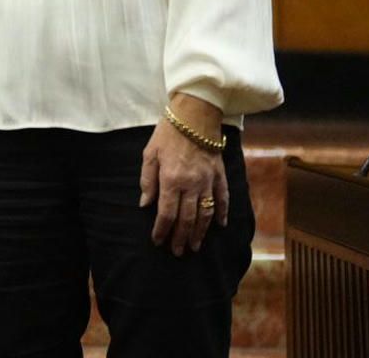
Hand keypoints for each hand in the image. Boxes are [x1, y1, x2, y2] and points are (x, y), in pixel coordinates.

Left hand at [140, 94, 227, 256]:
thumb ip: (147, 181)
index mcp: (171, 180)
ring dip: (200, 232)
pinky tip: (220, 225)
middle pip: (187, 218)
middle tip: (177, 251)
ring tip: (195, 246)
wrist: (194, 116)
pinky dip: (222, 213)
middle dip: (181, 237)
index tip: (157, 241)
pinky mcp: (219, 176)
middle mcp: (191, 185)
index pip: (166, 213)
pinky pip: (223, 199)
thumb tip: (145, 205)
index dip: (161, 230)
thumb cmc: (167, 134)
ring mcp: (208, 182)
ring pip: (205, 214)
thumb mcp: (149, 154)